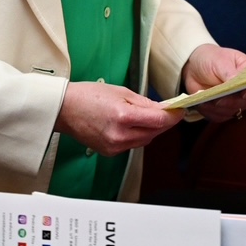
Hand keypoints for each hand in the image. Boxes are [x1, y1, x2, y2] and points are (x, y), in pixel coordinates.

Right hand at [54, 82, 177, 156]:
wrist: (65, 109)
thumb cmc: (88, 96)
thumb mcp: (121, 92)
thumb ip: (145, 103)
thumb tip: (164, 109)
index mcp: (124, 117)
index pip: (159, 120)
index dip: (173, 116)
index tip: (180, 110)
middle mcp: (120, 135)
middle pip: (155, 132)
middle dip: (163, 122)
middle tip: (166, 111)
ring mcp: (115, 146)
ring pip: (145, 140)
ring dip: (150, 129)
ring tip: (144, 115)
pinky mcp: (110, 152)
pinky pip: (132, 145)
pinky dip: (137, 135)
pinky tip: (130, 125)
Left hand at [181, 43, 245, 121]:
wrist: (194, 65)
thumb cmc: (211, 58)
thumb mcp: (220, 60)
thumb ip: (229, 72)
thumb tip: (237, 82)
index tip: (244, 93)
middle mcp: (245, 88)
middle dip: (232, 102)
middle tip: (218, 100)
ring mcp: (235, 100)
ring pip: (233, 111)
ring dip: (219, 109)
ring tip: (205, 101)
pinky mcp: (222, 109)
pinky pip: (220, 116)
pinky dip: (211, 113)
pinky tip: (202, 105)